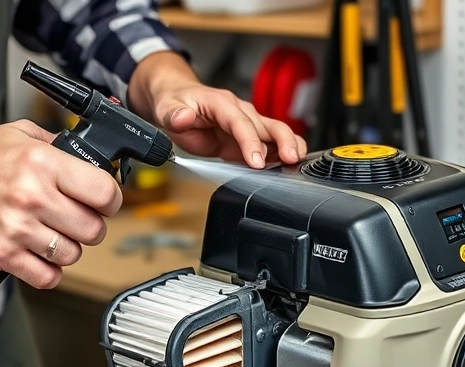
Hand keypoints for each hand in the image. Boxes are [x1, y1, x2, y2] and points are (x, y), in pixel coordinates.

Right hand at [0, 120, 119, 289]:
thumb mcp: (19, 135)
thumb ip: (58, 144)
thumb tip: (93, 156)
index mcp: (43, 163)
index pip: (105, 192)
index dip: (110, 200)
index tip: (103, 202)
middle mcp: (33, 196)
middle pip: (93, 229)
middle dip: (90, 226)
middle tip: (75, 219)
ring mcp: (18, 228)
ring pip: (72, 255)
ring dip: (67, 248)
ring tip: (52, 235)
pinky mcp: (3, 254)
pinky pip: (47, 277)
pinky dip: (49, 271)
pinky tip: (40, 256)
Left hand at [128, 52, 306, 168]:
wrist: (177, 100)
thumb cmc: (175, 102)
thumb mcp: (167, 107)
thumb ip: (175, 114)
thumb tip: (183, 117)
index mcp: (222, 103)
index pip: (241, 122)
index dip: (251, 141)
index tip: (256, 161)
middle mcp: (240, 112)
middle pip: (269, 125)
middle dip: (283, 141)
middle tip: (290, 160)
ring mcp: (247, 126)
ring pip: (276, 133)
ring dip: (289, 147)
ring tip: (297, 164)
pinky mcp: (247, 139)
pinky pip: (269, 146)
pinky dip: (280, 157)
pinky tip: (286, 169)